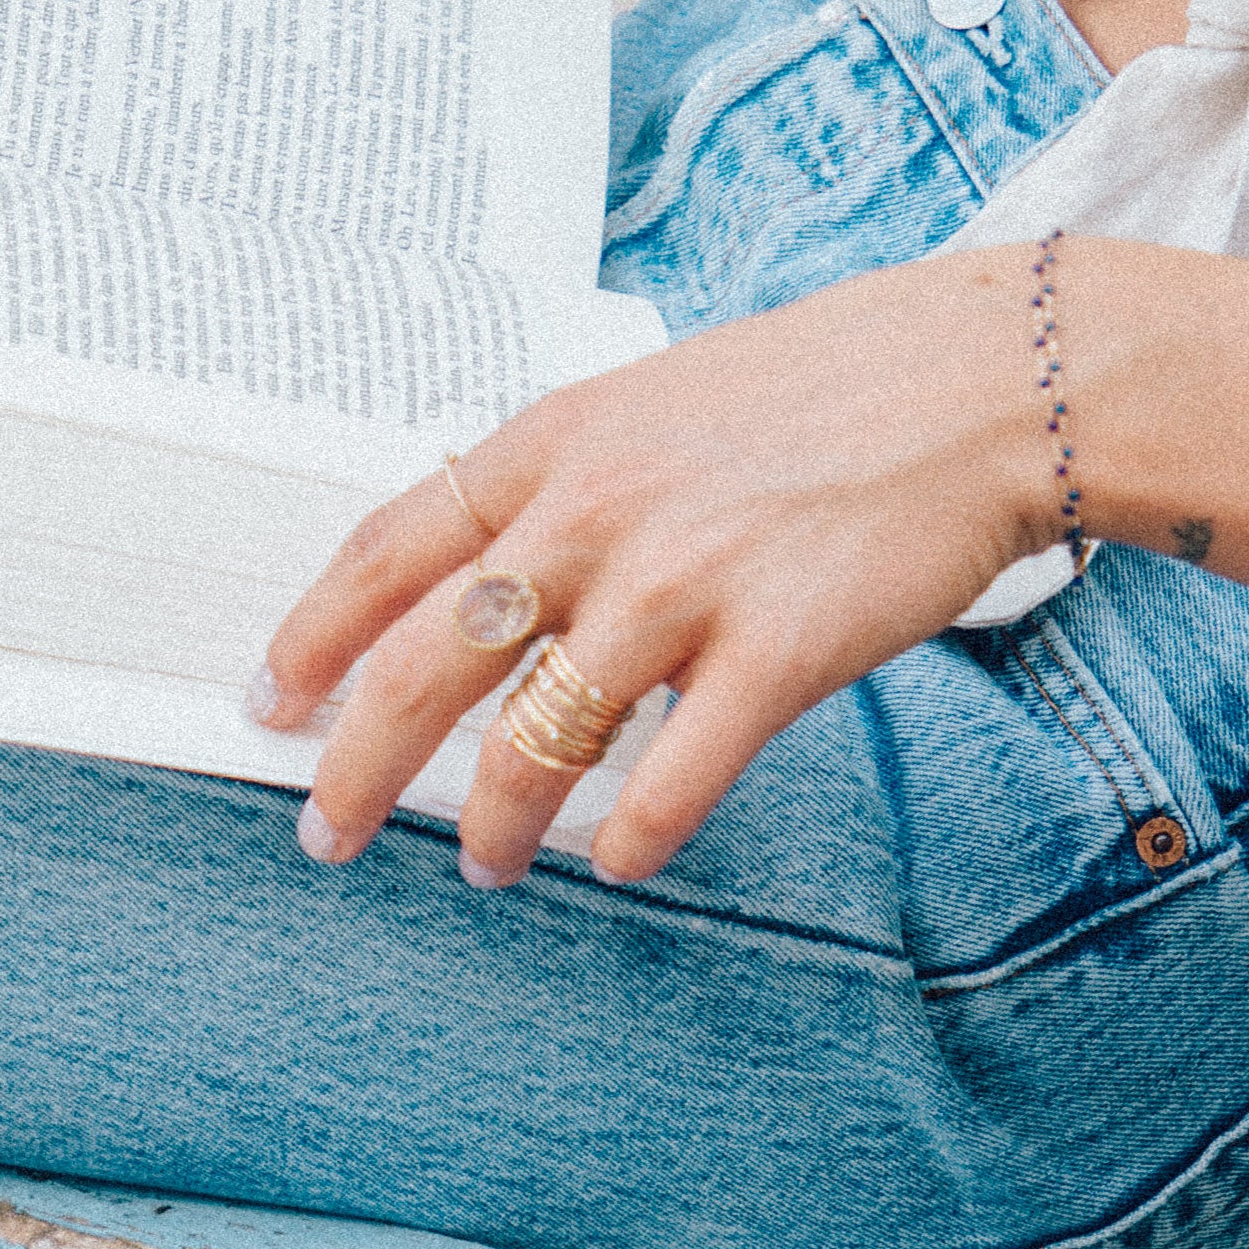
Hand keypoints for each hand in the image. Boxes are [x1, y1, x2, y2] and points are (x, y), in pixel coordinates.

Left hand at [257, 253, 1058, 889]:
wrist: (979, 381)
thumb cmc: (821, 392)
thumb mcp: (653, 402)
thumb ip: (564, 485)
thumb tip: (484, 585)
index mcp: (554, 443)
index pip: (388, 547)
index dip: (313, 633)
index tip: (270, 699)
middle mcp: (595, 513)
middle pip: (425, 663)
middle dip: (356, 763)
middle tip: (326, 832)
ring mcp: (681, 584)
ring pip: (536, 740)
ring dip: (497, 823)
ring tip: (489, 867)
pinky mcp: (775, 651)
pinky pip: (672, 778)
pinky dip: (632, 836)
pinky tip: (620, 860)